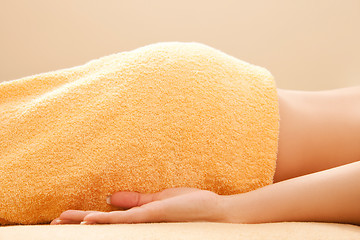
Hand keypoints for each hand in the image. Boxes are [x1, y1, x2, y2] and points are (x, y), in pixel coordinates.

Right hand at [51, 187, 227, 223]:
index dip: (87, 219)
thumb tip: (110, 197)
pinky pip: (125, 220)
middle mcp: (139, 225)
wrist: (215, 212)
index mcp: (140, 219)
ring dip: (84, 223)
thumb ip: (134, 201)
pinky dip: (105, 220)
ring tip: (61, 222)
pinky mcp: (153, 217)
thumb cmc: (190, 207)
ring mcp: (145, 223)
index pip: (108, 220)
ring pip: (109, 225)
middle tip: (52, 224)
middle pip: (103, 225)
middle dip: (77, 223)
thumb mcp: (157, 201)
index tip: (67, 218)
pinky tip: (88, 220)